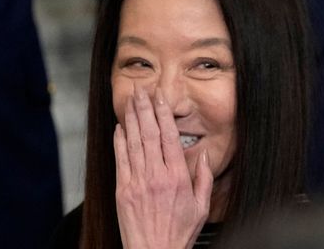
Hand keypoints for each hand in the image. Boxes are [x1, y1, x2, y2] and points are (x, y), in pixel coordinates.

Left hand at [114, 84, 213, 248]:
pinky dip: (119, 141)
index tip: (161, 98)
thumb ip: (204, 179)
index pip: (169, 137)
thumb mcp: (202, 207)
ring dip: (132, 119)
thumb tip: (202, 156)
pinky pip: (121, 160)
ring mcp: (137, 182)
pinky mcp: (123, 191)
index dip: (164, 114)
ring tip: (131, 100)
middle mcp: (156, 176)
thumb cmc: (179, 233)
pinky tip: (120, 127)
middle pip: (149, 134)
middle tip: (142, 89)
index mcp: (177, 178)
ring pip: (134, 143)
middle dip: (145, 109)